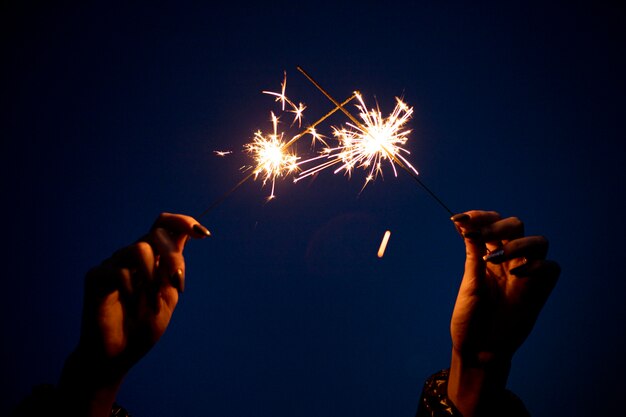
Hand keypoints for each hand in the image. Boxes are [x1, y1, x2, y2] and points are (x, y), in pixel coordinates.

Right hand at [59, 213, 209, 416]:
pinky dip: (132, 289)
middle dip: (172, 256)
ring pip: (140, 248)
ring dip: (153, 276)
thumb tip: (187, 237)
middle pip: (156, 233)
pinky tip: (132, 304)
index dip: (183, 222)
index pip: (165, 226)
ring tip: (152, 301)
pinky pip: (119, 271)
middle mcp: (132, 256)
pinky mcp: (95, 276)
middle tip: (176, 282)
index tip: (203, 234)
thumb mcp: (168, 296)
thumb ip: (175, 268)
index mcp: (153, 259)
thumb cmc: (142, 327)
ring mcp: (113, 264)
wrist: (117, 355)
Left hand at [447, 210, 559, 416]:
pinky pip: (551, 267)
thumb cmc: (469, 319)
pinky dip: (537, 265)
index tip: (460, 219)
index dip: (480, 216)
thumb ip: (473, 255)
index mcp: (487, 255)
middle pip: (516, 225)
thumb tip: (464, 223)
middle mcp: (509, 260)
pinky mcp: (540, 291)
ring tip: (495, 258)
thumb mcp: (469, 283)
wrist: (479, 350)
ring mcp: (526, 274)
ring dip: (518, 243)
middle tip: (480, 237)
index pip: (492, 223)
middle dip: (498, 225)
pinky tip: (516, 274)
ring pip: (538, 241)